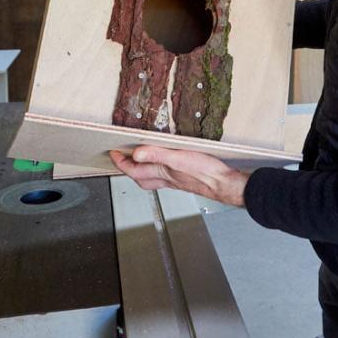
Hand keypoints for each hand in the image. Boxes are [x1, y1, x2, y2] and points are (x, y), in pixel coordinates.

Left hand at [109, 146, 249, 206]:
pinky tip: (166, 164)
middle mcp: (167, 178)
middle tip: (123, 158)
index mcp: (162, 173)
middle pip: (141, 178)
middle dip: (129, 169)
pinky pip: (165, 176)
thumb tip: (136, 154)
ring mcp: (176, 180)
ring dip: (143, 170)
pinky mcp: (186, 178)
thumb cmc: (205, 172)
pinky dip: (159, 170)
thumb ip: (157, 155)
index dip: (121, 163)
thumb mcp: (178, 158)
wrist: (224, 184)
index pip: (134, 170)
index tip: (113, 154)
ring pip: (153, 178)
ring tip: (140, 159)